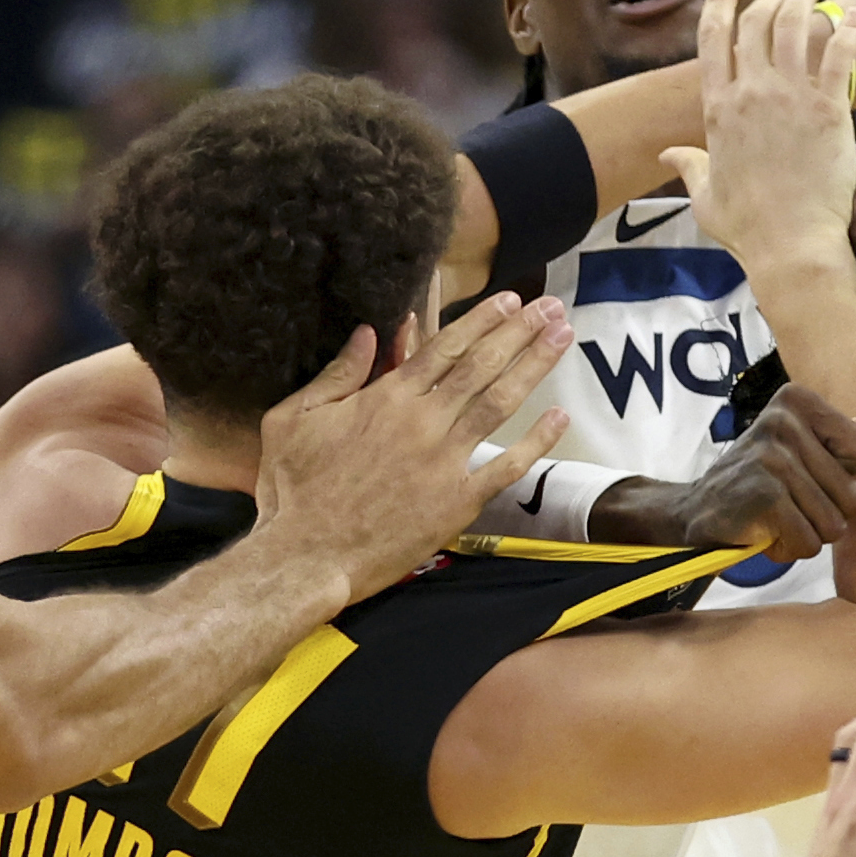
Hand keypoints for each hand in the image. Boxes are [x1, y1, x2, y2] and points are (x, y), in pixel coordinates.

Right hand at [249, 293, 574, 601]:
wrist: (307, 556)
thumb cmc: (293, 490)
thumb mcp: (294, 419)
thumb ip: (336, 374)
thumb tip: (368, 333)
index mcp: (386, 397)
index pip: (446, 347)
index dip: (482, 320)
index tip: (511, 300)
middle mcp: (423, 421)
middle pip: (482, 366)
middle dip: (520, 332)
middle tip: (551, 308)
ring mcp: (444, 462)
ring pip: (500, 404)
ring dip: (534, 367)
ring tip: (562, 337)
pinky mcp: (457, 502)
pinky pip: (506, 467)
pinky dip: (535, 442)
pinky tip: (558, 417)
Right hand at [609, 389, 855, 560]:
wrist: (696, 512)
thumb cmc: (762, 483)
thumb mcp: (810, 452)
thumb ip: (855, 438)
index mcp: (800, 401)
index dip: (842, 481)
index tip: (804, 475)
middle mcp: (784, 420)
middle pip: (854, 496)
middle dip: (824, 515)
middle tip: (784, 503)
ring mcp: (772, 457)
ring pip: (833, 525)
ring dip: (804, 535)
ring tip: (773, 518)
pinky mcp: (763, 495)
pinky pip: (807, 542)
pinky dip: (786, 549)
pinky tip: (762, 532)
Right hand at [663, 0, 855, 280]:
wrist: (791, 244)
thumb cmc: (747, 227)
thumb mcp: (705, 197)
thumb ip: (689, 167)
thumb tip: (667, 156)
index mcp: (718, 109)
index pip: (713, 39)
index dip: (720, 3)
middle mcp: (751, 93)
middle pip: (756, 22)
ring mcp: (791, 98)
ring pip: (795, 26)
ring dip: (804, 1)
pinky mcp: (829, 109)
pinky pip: (839, 54)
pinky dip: (848, 29)